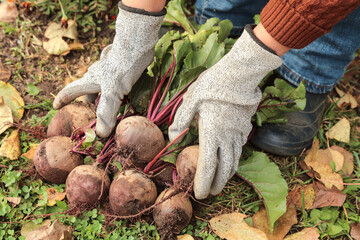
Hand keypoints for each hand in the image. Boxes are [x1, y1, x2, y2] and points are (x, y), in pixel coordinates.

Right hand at [53, 3, 165, 137]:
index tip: (55, 107)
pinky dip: (115, 93)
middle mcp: (96, 75)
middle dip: (87, 102)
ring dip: (102, 98)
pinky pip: (115, 83)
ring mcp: (109, 71)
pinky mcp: (121, 69)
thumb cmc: (120, 69)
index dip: (62, 100)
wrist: (136, 47)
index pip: (70, 91)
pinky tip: (125, 98)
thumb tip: (100, 134)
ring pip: (101, 87)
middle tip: (90, 114)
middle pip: (87, 90)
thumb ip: (106, 113)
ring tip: (108, 109)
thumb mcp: (111, 94)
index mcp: (89, 81)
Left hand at [169, 25, 281, 198]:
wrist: (240, 73)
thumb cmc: (213, 85)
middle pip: (224, 168)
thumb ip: (181, 120)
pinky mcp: (245, 128)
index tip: (200, 194)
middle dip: (217, 184)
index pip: (207, 164)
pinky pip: (240, 149)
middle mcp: (227, 137)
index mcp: (211, 132)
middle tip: (211, 193)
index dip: (203, 182)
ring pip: (235, 161)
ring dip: (228, 175)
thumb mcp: (191, 99)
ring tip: (220, 183)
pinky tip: (230, 162)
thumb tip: (173, 136)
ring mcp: (239, 133)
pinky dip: (234, 161)